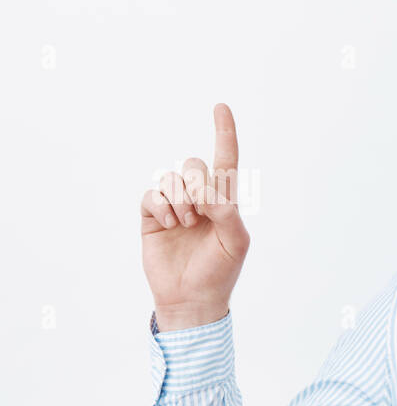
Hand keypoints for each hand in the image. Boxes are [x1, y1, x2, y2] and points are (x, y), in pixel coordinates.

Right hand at [141, 103, 249, 330]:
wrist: (191, 298)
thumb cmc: (219, 271)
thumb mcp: (235, 243)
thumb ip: (228, 213)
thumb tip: (208, 192)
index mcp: (225, 201)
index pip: (226, 161)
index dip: (224, 133)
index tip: (221, 106)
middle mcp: (199, 197)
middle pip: (194, 164)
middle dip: (198, 186)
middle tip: (201, 216)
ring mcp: (174, 205)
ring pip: (171, 177)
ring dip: (180, 201)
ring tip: (186, 226)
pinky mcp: (152, 215)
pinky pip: (152, 194)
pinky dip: (161, 207)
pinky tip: (169, 226)